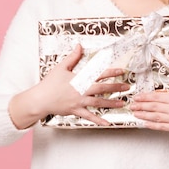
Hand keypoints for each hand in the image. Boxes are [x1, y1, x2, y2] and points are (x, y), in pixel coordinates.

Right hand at [10, 45, 127, 127]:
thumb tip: (79, 46)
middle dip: (117, 88)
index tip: (122, 71)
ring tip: (123, 103)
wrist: (40, 99)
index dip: (112, 72)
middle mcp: (82, 90)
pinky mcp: (76, 111)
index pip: (99, 74)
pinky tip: (107, 122)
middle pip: (103, 89)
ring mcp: (80, 102)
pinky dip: (99, 120)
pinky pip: (89, 116)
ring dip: (112, 103)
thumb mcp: (61, 67)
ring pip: (99, 103)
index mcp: (80, 78)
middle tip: (128, 87)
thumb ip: (73, 57)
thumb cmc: (50, 83)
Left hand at [129, 60, 168, 135]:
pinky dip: (152, 125)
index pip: (157, 96)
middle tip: (131, 105)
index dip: (145, 97)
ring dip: (143, 115)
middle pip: (154, 107)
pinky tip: (144, 123)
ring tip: (135, 113)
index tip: (137, 96)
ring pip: (155, 117)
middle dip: (141, 106)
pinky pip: (161, 126)